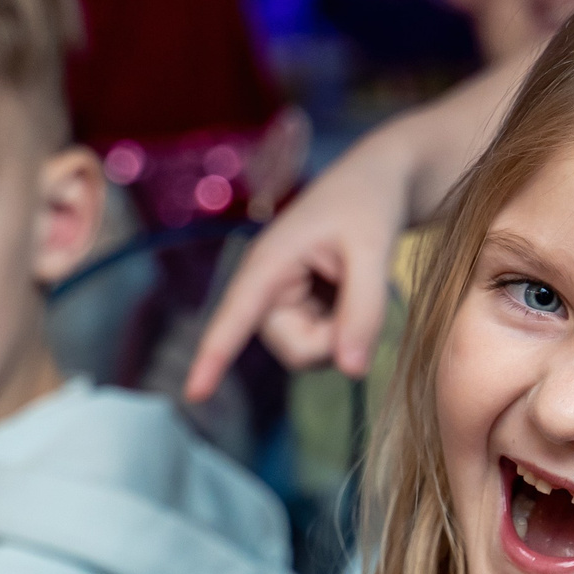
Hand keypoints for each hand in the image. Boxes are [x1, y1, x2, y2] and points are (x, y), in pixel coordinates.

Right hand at [182, 158, 404, 396]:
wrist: (381, 180)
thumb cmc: (369, 203)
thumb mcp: (373, 249)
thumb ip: (364, 310)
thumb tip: (352, 370)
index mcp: (268, 262)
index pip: (235, 317)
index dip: (213, 358)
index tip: (192, 393)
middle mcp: (266, 286)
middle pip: (296, 351)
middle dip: (334, 340)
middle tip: (366, 296)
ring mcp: (283, 300)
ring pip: (311, 352)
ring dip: (342, 334)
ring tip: (356, 283)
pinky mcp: (300, 308)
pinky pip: (324, 345)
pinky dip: (346, 329)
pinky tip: (352, 289)